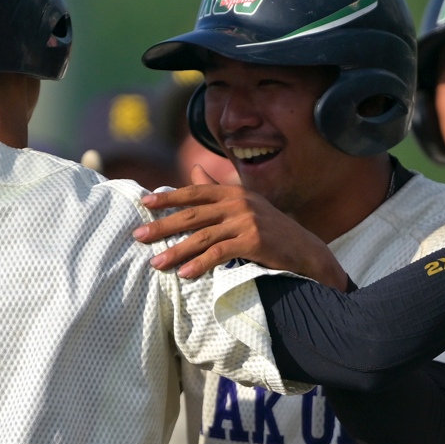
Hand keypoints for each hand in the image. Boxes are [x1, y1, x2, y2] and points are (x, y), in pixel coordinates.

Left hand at [133, 166, 350, 287]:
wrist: (306, 251)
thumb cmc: (272, 230)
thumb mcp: (246, 205)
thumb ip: (219, 190)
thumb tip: (195, 170)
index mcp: (234, 192)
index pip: (194, 192)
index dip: (168, 198)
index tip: (144, 203)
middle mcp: (238, 203)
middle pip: (192, 215)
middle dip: (162, 226)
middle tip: (138, 236)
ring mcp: (247, 221)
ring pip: (202, 236)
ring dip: (176, 251)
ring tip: (156, 263)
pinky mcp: (254, 241)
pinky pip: (220, 253)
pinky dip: (201, 264)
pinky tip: (185, 273)